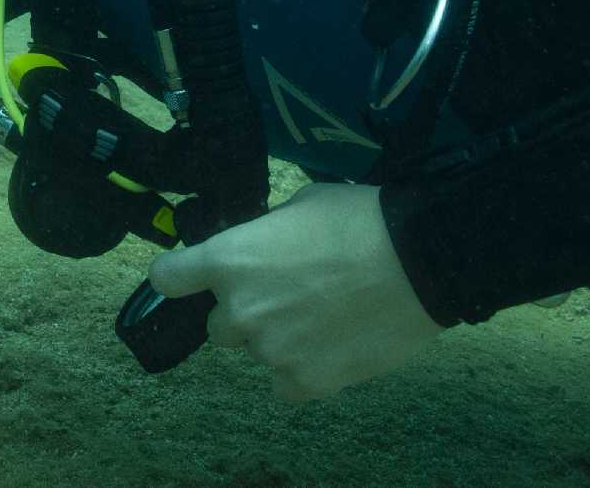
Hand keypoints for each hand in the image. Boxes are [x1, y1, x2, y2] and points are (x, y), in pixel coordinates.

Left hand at [148, 183, 445, 400]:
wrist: (420, 260)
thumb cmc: (361, 221)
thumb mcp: (300, 205)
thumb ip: (265, 234)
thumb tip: (261, 247)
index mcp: (229, 259)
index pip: (169, 278)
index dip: (180, 277)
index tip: (191, 280)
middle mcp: (239, 310)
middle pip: (218, 326)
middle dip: (246, 312)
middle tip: (290, 296)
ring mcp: (271, 351)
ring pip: (260, 352)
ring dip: (281, 339)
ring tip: (327, 317)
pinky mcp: (305, 382)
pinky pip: (286, 384)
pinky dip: (304, 370)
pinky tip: (333, 346)